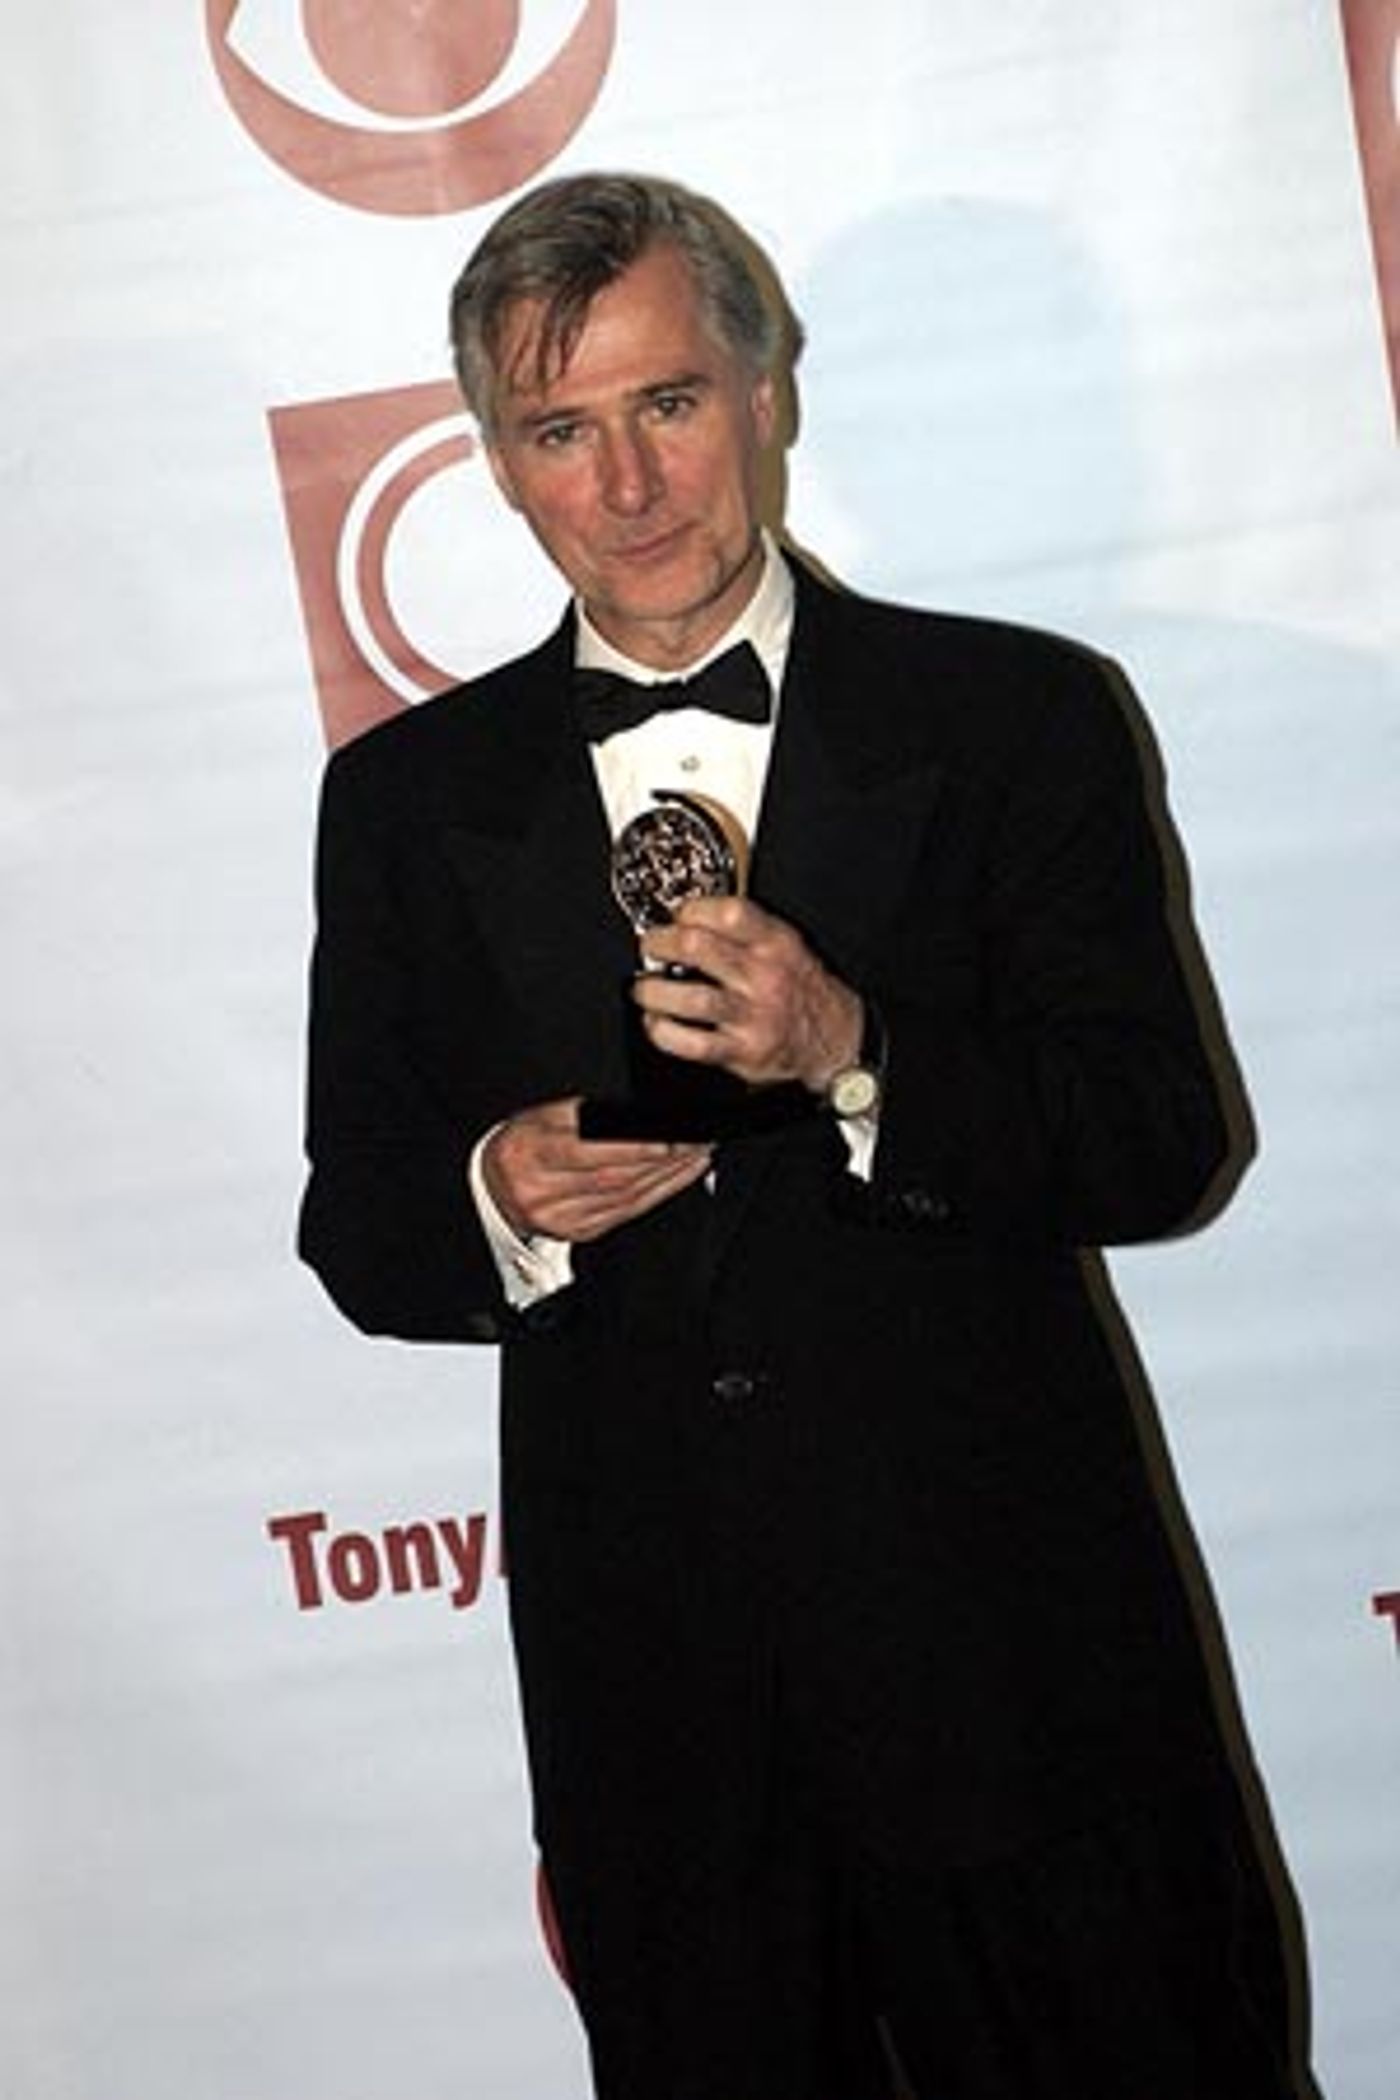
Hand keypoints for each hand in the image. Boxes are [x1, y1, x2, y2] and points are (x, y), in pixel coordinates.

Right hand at [481, 1097, 711, 1244]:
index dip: (634, 1148)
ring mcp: (561, 1218)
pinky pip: (626, 1213)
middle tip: (699, 1139)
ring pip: (626, 1197)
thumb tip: (639, 1115)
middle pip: (615, 1177)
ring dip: (669, 1176)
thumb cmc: (523, 1143)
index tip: (671, 1137)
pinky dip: (659, 1193)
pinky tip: (680, 1176)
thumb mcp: (542, 1116)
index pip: (589, 1151)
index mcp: (532, 1153)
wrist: (491, 1189)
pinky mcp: (578, 1232)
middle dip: (664, 1159)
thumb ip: (584, 1114)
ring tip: (698, 1153)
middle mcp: (544, 1191)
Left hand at [635, 896, 861, 1092]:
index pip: (729, 912)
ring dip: (653, 991)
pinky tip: (657, 1023)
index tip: (677, 917)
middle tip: (651, 947)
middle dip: (659, 944)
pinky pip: (691, 1043)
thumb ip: (745, 929)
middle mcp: (765, 977)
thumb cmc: (801, 989)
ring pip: (689, 998)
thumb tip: (688, 918)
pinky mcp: (742, 1051)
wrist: (834, 1039)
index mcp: (776, 943)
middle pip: (697, 948)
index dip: (691, 910)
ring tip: (644, 989)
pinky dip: (663, 1032)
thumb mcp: (786, 945)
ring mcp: (753, 1015)